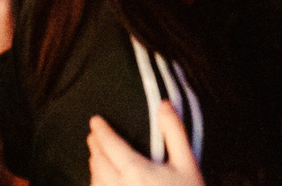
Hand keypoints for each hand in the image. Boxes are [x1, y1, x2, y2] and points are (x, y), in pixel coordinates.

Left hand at [86, 103, 202, 185]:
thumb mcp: (188, 164)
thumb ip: (174, 132)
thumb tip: (163, 104)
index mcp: (134, 171)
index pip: (109, 144)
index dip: (100, 130)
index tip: (95, 120)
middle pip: (98, 162)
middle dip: (95, 147)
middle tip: (94, 136)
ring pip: (96, 182)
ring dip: (94, 167)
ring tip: (96, 158)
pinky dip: (98, 185)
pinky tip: (102, 183)